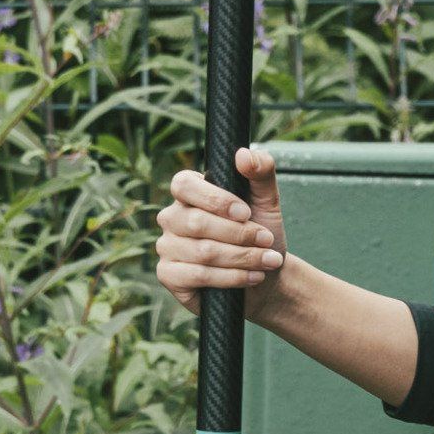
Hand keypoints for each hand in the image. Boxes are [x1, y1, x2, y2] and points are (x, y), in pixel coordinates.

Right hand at [156, 146, 288, 320]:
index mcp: (187, 192)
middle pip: (197, 223)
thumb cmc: (261, 233)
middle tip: (267, 240)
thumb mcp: (267, 200)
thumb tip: (243, 155)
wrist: (266, 277)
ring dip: (242, 258)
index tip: (246, 213)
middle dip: (239, 234)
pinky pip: (197, 276)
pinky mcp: (169, 275)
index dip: (215, 200)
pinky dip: (231, 278)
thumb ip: (261, 171)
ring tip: (267, 261)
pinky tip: (252, 277)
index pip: (184, 185)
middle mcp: (171, 217)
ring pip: (202, 252)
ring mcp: (166, 247)